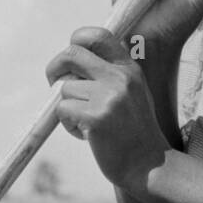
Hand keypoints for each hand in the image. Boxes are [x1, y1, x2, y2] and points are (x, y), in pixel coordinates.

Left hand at [46, 27, 168, 188]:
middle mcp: (120, 77)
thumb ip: (110, 73)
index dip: (76, 41)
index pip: (97, 35)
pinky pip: (62, 110)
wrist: (149, 166)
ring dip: (67, 107)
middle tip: (54, 82)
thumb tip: (70, 59)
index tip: (71, 59)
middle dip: (54, 68)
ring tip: (86, 122)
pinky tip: (86, 134)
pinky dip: (68, 124)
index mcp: (129, 68)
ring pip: (64, 88)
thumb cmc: (134, 131)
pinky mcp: (95, 117)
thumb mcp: (132, 92)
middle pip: (70, 54)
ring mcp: (109, 97)